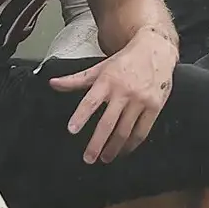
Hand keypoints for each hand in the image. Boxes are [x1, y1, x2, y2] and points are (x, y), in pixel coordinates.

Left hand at [48, 29, 174, 162]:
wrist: (155, 49)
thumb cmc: (125, 61)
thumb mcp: (100, 68)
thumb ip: (76, 80)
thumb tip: (53, 83)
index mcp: (107, 80)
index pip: (91, 101)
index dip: (81, 116)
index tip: (72, 130)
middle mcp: (124, 91)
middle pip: (108, 122)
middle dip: (97, 143)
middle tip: (88, 158)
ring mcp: (141, 100)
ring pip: (125, 130)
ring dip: (114, 148)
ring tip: (105, 157)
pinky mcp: (155, 106)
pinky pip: (142, 131)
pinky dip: (132, 144)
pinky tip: (124, 150)